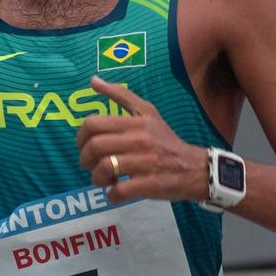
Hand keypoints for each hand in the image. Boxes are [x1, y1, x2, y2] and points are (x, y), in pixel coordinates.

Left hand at [75, 78, 205, 204]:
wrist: (196, 168)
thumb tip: (93, 81)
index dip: (80, 137)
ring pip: (104, 169)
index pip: (93, 124)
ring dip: (97, 178)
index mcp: (135, 122)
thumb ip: (121, 95)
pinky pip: (119, 191)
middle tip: (92, 165)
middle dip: (85, 160)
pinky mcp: (150, 184)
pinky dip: (112, 195)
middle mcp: (139, 139)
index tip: (84, 146)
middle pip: (94, 147)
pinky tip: (116, 192)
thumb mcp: (147, 112)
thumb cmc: (166, 141)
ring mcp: (145, 162)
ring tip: (104, 180)